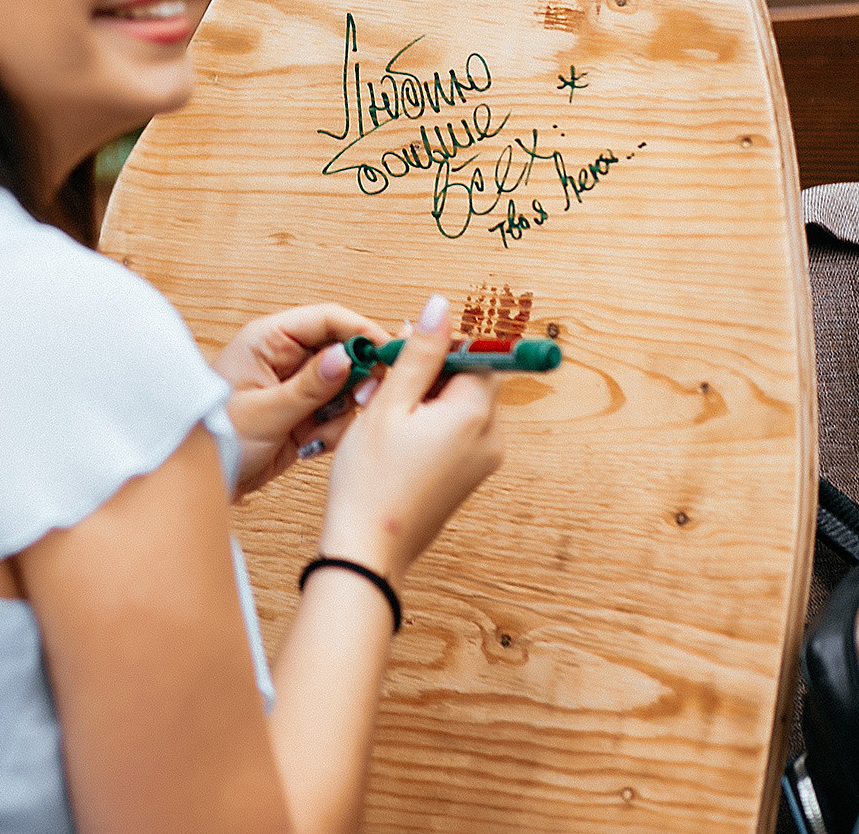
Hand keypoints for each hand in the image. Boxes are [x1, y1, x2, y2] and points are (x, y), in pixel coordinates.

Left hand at [213, 303, 390, 498]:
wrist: (205, 479)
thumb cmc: (218, 437)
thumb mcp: (265, 412)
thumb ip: (309, 386)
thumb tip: (346, 356)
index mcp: (268, 339)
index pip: (326, 319)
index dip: (361, 331)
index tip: (389, 352)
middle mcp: (285, 357)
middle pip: (344, 349)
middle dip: (359, 375)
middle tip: (364, 400)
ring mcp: (297, 385)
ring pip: (347, 383)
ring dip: (344, 408)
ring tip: (320, 430)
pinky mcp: (304, 412)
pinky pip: (338, 412)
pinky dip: (335, 428)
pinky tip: (311, 444)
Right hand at [317, 294, 504, 582]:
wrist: (367, 549)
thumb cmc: (370, 481)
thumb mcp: (388, 404)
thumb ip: (419, 353)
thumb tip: (440, 307)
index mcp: (474, 415)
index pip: (479, 354)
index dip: (441, 344)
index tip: (407, 346)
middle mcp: (491, 438)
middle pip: (471, 378)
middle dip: (430, 370)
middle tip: (386, 380)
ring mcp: (483, 461)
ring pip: (461, 404)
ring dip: (426, 396)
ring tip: (383, 411)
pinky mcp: (468, 476)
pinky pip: (457, 431)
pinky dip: (429, 422)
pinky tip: (393, 434)